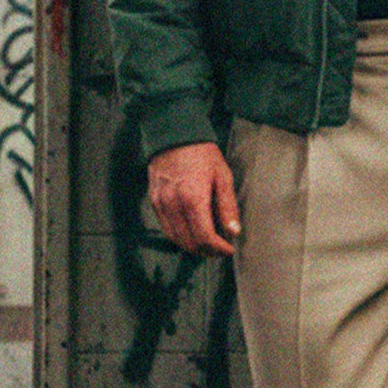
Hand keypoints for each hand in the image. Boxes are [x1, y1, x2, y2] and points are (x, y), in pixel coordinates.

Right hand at [146, 141, 241, 255]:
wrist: (174, 135)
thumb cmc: (201, 154)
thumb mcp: (222, 176)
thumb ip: (227, 207)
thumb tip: (233, 232)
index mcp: (193, 198)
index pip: (204, 237)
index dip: (218, 249)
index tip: (228, 250)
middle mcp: (173, 204)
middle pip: (189, 242)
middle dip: (206, 251)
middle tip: (220, 250)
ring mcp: (160, 203)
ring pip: (175, 238)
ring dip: (192, 247)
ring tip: (208, 245)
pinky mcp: (153, 201)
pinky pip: (165, 228)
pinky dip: (179, 236)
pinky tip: (192, 233)